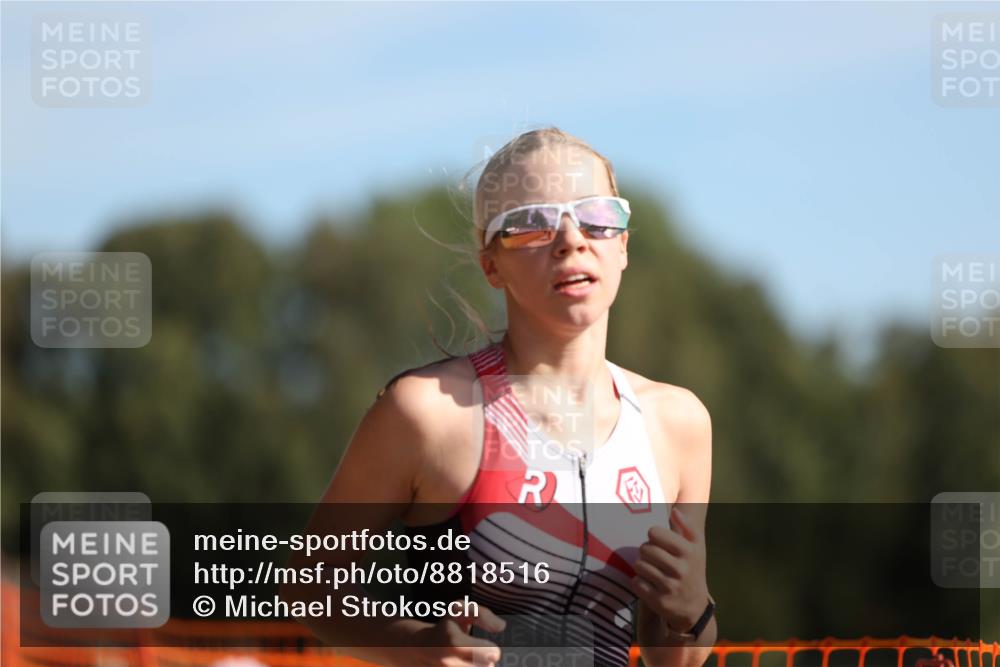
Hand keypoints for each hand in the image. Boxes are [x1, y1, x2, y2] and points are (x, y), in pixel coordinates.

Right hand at [382, 601, 506, 666]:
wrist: (414, 649)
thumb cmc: (443, 628)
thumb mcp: (459, 611)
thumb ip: (483, 614)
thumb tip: (501, 627)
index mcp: (454, 642)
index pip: (492, 653)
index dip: (492, 649)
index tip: (487, 647)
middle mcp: (448, 663)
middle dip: (486, 662)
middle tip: (476, 655)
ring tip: (468, 661)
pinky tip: (464, 665)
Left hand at [629, 505, 708, 633]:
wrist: (694, 606)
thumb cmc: (692, 568)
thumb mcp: (696, 547)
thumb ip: (687, 526)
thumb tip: (675, 511)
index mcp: (689, 552)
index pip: (655, 533)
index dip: (653, 535)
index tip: (658, 541)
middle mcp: (681, 569)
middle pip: (645, 549)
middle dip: (645, 551)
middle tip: (652, 556)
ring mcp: (670, 586)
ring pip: (639, 565)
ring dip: (641, 566)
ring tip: (651, 569)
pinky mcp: (659, 601)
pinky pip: (636, 583)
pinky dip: (638, 581)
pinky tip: (648, 583)